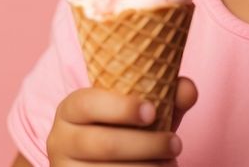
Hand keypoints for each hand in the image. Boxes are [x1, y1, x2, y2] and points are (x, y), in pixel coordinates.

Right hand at [46, 76, 197, 165]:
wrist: (95, 160)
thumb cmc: (121, 127)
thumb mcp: (139, 109)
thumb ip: (165, 95)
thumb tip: (188, 90)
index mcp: (71, 108)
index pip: (89, 103)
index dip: (121, 108)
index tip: (152, 112)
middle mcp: (60, 139)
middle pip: (105, 144)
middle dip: (147, 146)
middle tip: (176, 144)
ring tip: (170, 162)